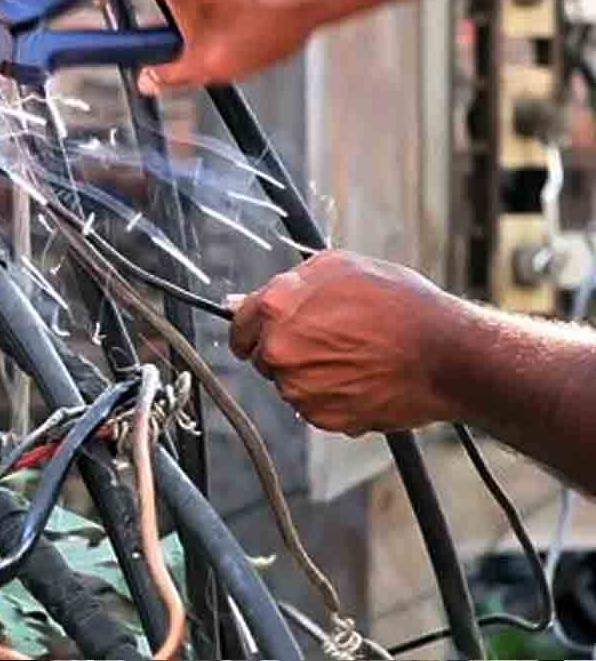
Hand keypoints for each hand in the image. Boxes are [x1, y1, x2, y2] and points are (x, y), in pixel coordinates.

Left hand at [228, 251, 461, 434]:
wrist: (446, 355)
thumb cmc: (399, 305)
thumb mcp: (339, 268)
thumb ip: (284, 284)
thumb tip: (240, 302)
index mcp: (276, 309)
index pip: (238, 326)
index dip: (255, 327)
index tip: (269, 331)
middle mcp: (279, 351)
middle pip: (263, 357)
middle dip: (286, 349)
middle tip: (330, 339)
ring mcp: (298, 388)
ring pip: (289, 384)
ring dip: (311, 374)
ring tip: (354, 356)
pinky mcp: (321, 417)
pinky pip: (313, 407)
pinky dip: (331, 397)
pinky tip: (361, 378)